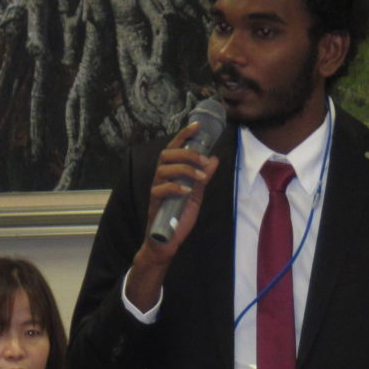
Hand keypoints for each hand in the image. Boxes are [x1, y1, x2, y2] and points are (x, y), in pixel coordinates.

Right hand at [143, 122, 219, 256]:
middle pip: (166, 155)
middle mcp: (160, 178)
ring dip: (185, 169)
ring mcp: (156, 190)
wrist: (166, 242)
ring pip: (163, 169)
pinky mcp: (155, 204)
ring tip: (201, 176)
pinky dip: (175, 187)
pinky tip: (187, 191)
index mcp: (170, 173)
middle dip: (187, 153)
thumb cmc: (178, 217)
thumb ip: (203, 178)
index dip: (183, 135)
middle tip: (204, 160)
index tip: (197, 126)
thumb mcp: (196, 195)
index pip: (173, 148)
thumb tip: (213, 159)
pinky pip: (161, 190)